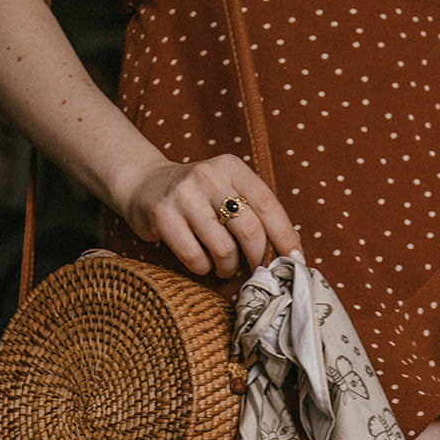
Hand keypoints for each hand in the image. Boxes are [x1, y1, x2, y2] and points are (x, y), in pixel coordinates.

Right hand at [117, 153, 303, 277]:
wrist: (144, 184)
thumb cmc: (198, 198)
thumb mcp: (227, 191)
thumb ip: (254, 213)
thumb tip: (290, 252)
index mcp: (232, 167)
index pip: (268, 204)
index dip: (285, 236)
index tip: (295, 261)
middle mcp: (208, 176)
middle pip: (249, 229)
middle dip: (258, 258)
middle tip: (257, 271)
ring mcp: (184, 195)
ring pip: (223, 248)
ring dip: (229, 267)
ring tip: (225, 267)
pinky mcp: (163, 216)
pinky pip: (195, 257)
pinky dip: (203, 268)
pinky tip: (202, 263)